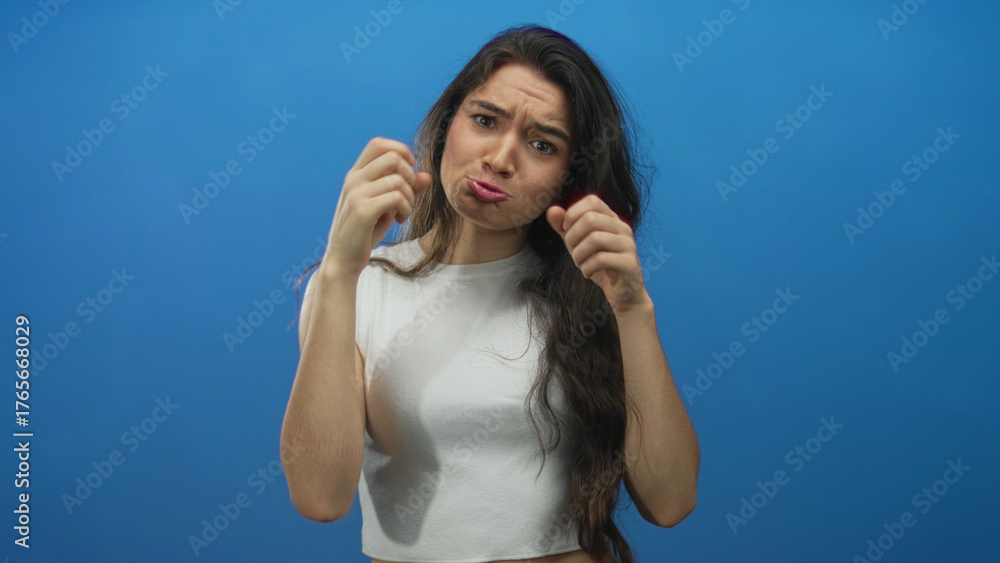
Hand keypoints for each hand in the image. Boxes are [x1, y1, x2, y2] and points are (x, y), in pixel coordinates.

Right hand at [323, 137, 431, 277]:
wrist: (343, 259)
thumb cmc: (365, 231)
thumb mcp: (387, 206)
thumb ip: (405, 189)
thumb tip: (426, 175)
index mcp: (356, 175)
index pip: (378, 144)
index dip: (400, 150)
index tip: (410, 169)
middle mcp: (354, 180)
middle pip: (392, 157)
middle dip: (409, 175)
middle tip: (408, 196)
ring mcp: (356, 194)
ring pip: (398, 180)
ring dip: (410, 197)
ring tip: (404, 212)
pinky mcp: (363, 211)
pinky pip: (396, 197)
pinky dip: (406, 208)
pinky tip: (400, 219)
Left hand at [546, 194, 651, 315]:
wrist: (623, 293)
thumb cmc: (599, 266)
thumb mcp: (577, 244)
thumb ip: (564, 227)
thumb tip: (552, 209)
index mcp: (612, 218)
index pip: (592, 201)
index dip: (573, 213)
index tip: (567, 231)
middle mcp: (623, 227)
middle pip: (591, 219)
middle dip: (573, 237)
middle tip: (572, 252)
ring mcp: (628, 244)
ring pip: (596, 238)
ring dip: (579, 254)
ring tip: (579, 264)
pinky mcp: (630, 263)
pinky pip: (602, 259)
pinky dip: (587, 267)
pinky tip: (587, 273)